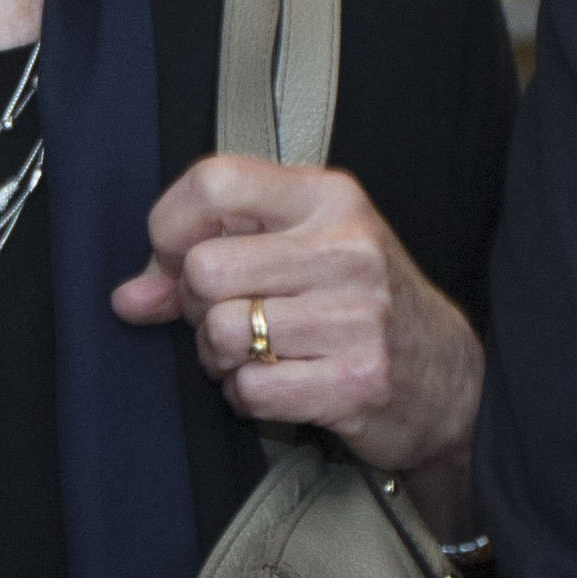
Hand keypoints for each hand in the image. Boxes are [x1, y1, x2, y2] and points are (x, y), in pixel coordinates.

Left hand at [110, 155, 483, 516]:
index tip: (177, 259)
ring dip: (220, 358)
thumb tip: (127, 298)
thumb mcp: (297, 251)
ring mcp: (357, 316)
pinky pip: (249, 389)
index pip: (213, 181)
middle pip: (203, 270)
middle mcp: (346, 248)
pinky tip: (281, 384)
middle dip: (194, 307)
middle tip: (228, 318)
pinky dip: (247, 396)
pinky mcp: (357, 381)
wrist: (450, 377)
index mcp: (328, 197)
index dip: (171, 228)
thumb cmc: (357, 302)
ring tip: (257, 354)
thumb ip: (207, 256)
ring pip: (219, 334)